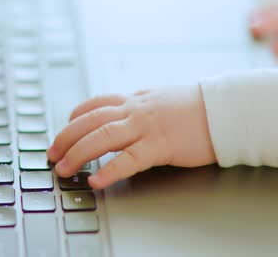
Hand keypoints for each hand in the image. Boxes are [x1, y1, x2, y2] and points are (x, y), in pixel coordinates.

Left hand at [46, 85, 215, 189]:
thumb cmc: (198, 106)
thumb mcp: (164, 96)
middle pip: (90, 121)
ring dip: (78, 153)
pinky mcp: (160, 146)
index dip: (76, 115)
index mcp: (136, 100)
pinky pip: (129, 160)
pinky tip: (95, 180)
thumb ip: (145, 99)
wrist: (225, 109)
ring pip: (102, 137)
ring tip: (63, 168)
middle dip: (67, 137)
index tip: (65, 125)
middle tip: (52, 153)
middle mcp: (135, 110)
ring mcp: (146, 127)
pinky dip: (109, 170)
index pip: (96, 103)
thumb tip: (133, 99)